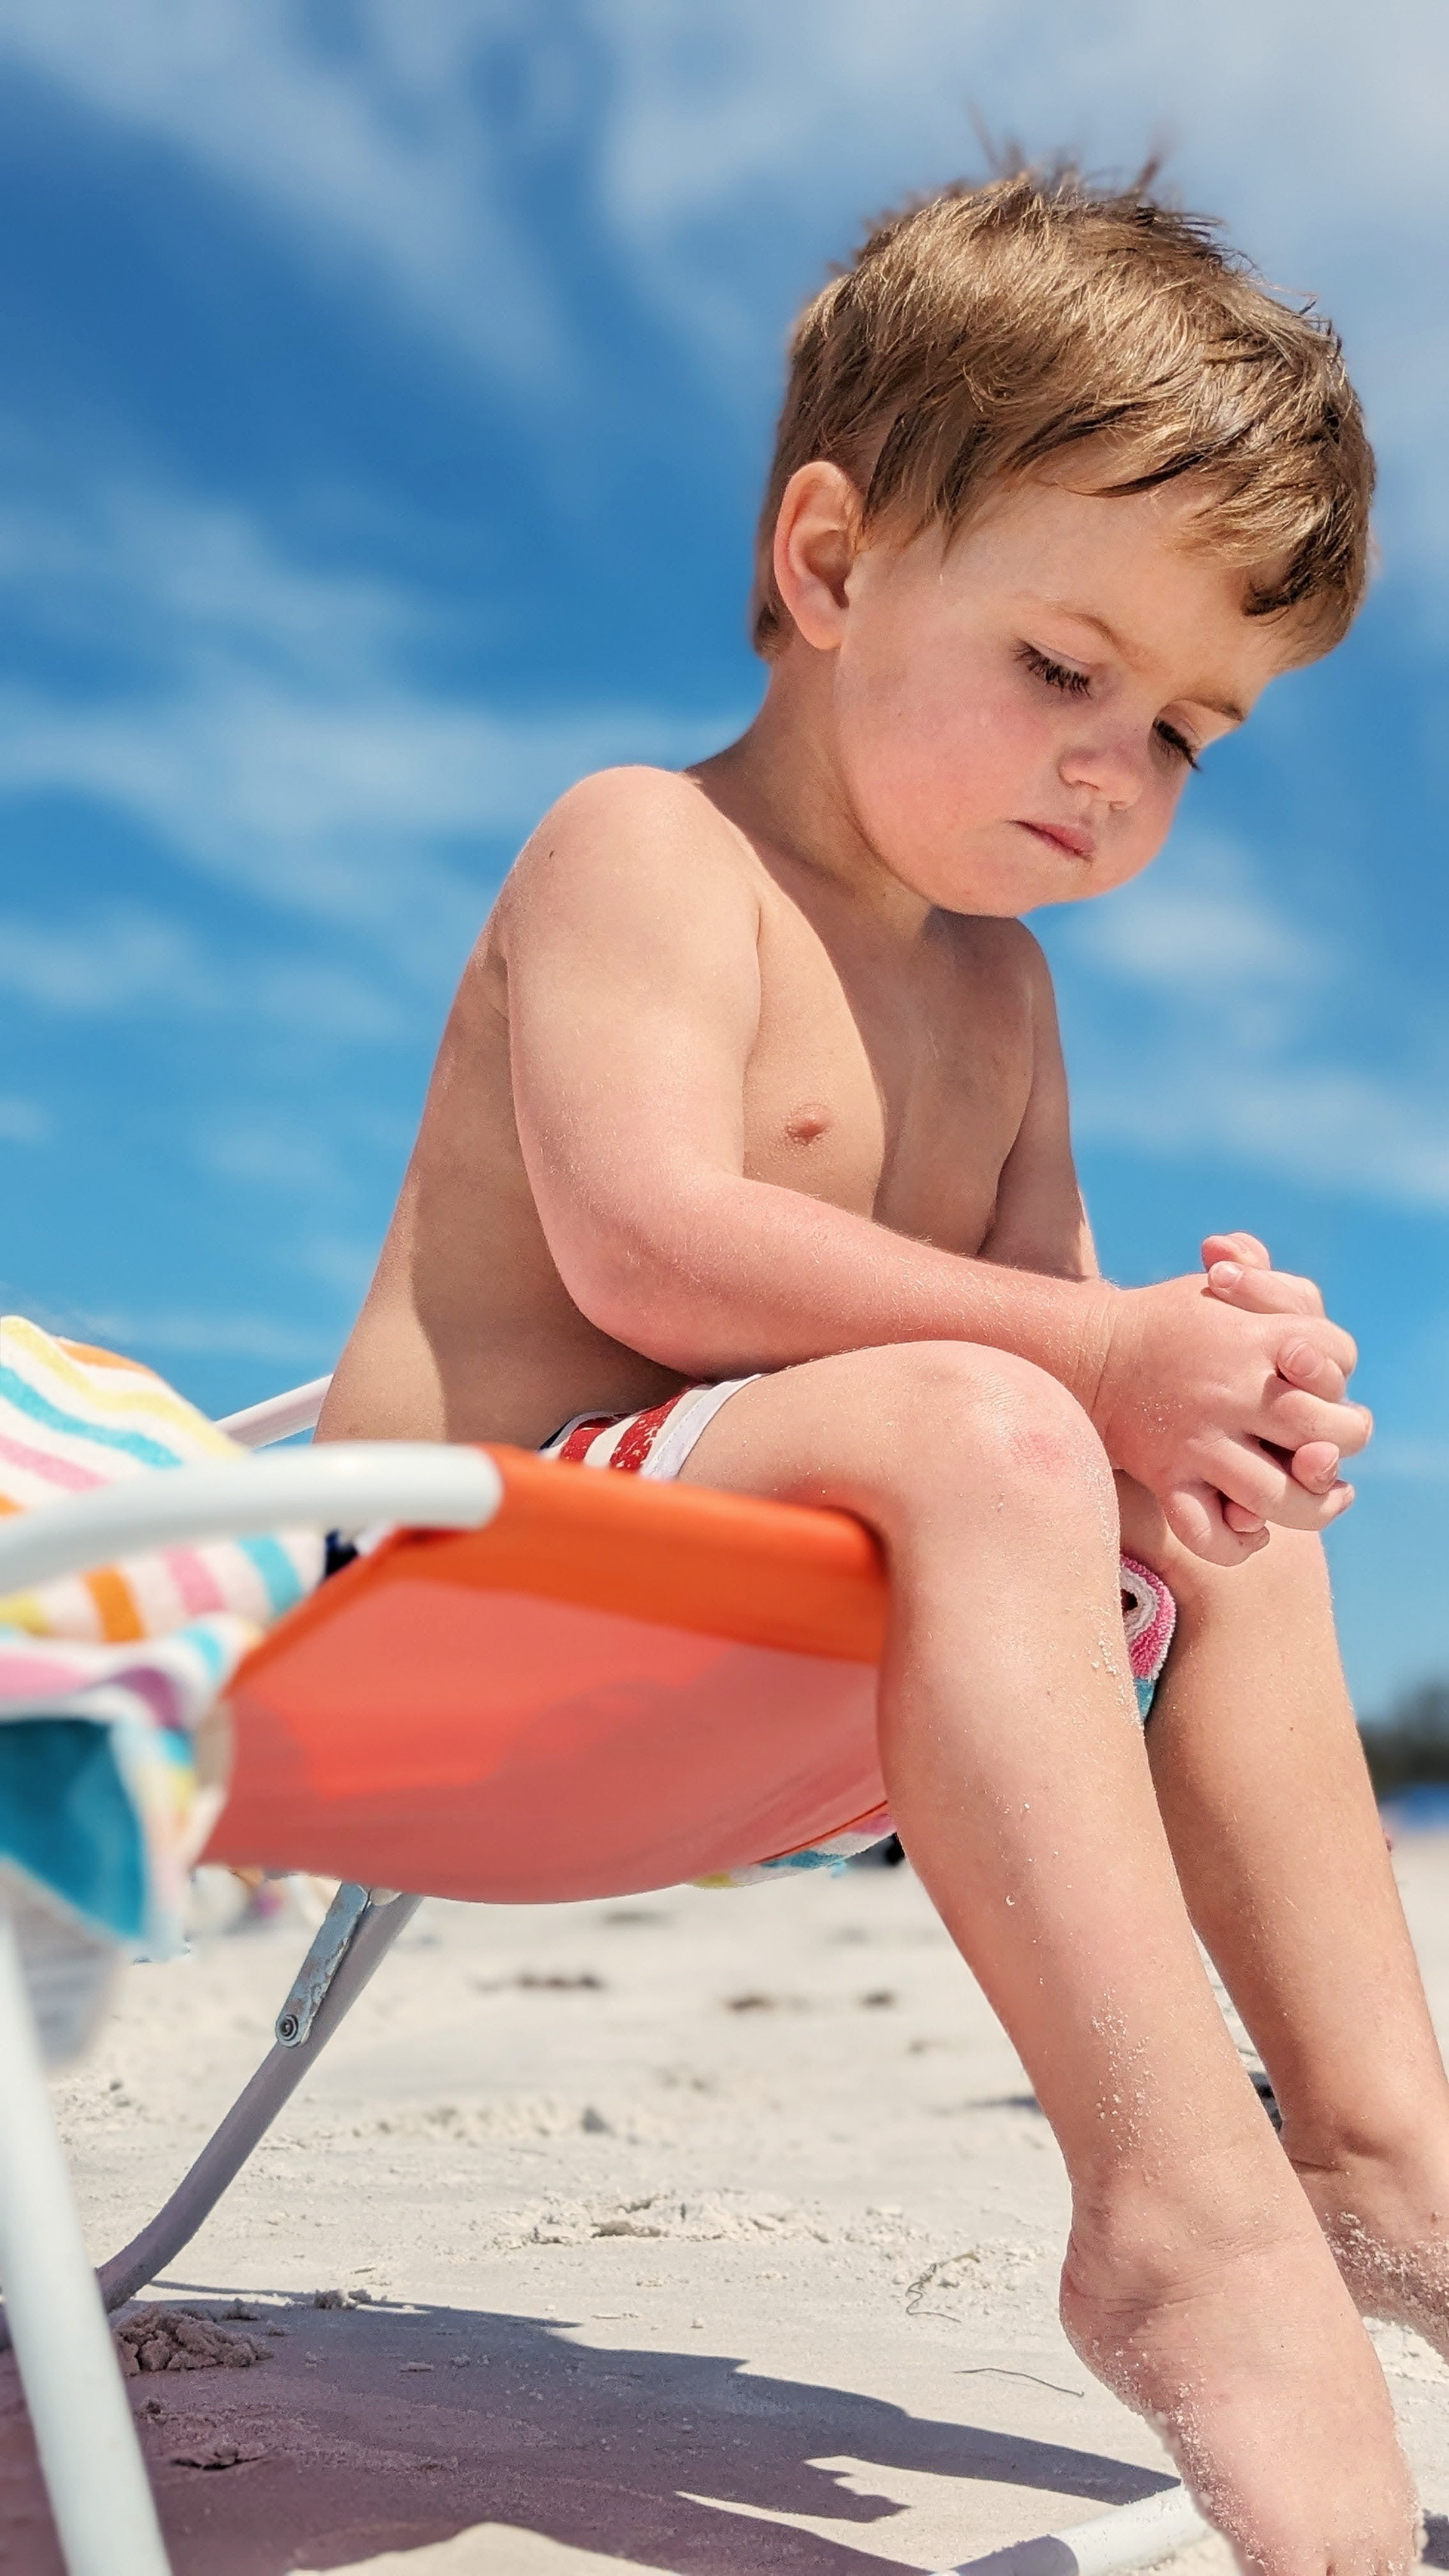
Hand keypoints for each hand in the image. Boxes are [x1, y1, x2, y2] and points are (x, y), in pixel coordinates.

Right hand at [1091, 1271, 1371, 1565]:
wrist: (1091, 1350)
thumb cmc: (1172, 1321)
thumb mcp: (1229, 1285)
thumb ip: (1283, 1292)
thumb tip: (1308, 1340)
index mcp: (1253, 1336)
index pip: (1338, 1354)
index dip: (1339, 1368)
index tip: (1318, 1378)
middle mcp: (1233, 1390)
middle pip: (1327, 1431)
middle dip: (1343, 1439)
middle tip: (1330, 1444)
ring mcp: (1198, 1440)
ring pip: (1280, 1497)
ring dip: (1314, 1506)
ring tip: (1325, 1498)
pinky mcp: (1166, 1476)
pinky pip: (1209, 1532)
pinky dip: (1238, 1543)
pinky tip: (1254, 1529)